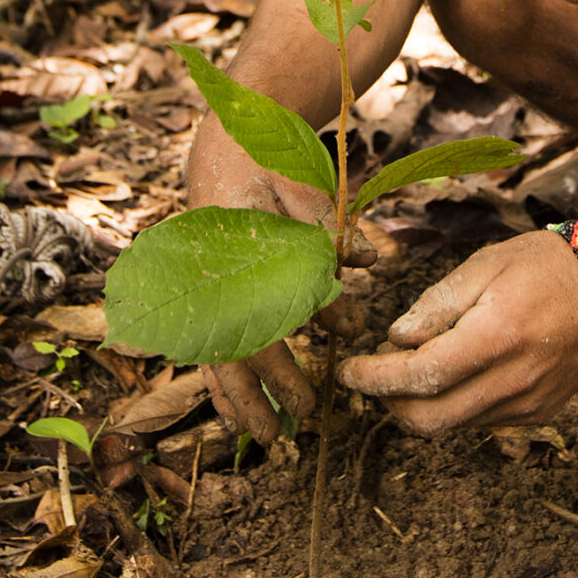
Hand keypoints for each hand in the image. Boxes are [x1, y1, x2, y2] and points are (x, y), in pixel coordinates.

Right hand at [185, 127, 369, 444]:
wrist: (226, 140)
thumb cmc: (269, 163)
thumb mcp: (305, 188)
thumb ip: (332, 230)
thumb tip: (374, 263)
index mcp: (231, 257)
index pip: (257, 328)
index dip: (283, 370)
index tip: (313, 400)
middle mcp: (209, 279)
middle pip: (228, 354)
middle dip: (255, 399)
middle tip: (283, 437)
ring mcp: (202, 286)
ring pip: (212, 353)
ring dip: (234, 395)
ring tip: (256, 433)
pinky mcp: (207, 289)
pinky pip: (210, 339)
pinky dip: (223, 373)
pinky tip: (233, 403)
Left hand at [334, 230, 577, 432]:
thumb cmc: (544, 266)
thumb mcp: (485, 264)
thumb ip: (437, 303)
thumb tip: (397, 337)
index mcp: (496, 338)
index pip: (420, 376)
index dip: (376, 379)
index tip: (348, 371)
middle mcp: (512, 381)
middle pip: (429, 419)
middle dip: (389, 404)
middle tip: (371, 377)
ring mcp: (527, 404)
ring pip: (452, 426)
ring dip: (420, 406)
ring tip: (408, 371)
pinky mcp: (537, 413)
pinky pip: (480, 422)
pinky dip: (454, 405)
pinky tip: (453, 374)